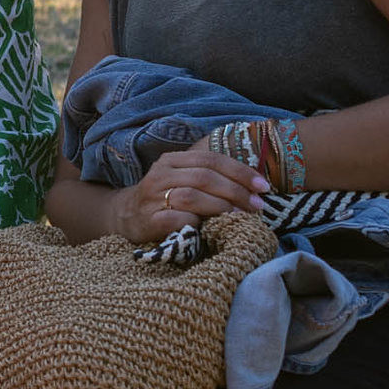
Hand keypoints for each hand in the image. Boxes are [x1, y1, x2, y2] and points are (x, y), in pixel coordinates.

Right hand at [117, 144, 266, 246]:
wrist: (125, 217)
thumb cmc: (164, 200)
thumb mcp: (182, 179)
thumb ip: (209, 177)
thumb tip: (254, 185)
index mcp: (172, 160)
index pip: (211, 159)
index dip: (239, 171)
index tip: (263, 186)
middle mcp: (160, 175)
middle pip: (204, 176)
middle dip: (236, 190)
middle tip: (257, 205)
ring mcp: (152, 198)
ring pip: (192, 196)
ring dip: (221, 206)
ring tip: (241, 216)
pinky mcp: (149, 220)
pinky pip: (177, 219)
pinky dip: (197, 222)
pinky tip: (209, 229)